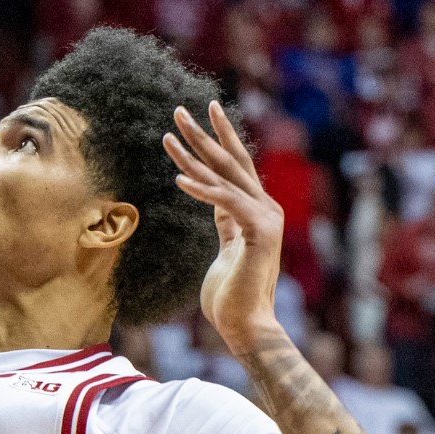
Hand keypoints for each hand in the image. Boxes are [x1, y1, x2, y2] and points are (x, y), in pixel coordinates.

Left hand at [162, 101, 287, 352]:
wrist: (247, 324)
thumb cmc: (232, 292)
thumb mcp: (227, 247)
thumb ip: (226, 222)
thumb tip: (216, 201)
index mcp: (257, 210)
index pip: (234, 167)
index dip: (216, 140)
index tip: (198, 117)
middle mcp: (265, 209)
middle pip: (231, 161)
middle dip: (205, 133)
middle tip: (180, 109)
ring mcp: (265, 219)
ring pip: (225, 177)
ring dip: (195, 153)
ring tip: (169, 133)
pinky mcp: (258, 233)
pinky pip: (225, 204)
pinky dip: (202, 190)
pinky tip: (179, 179)